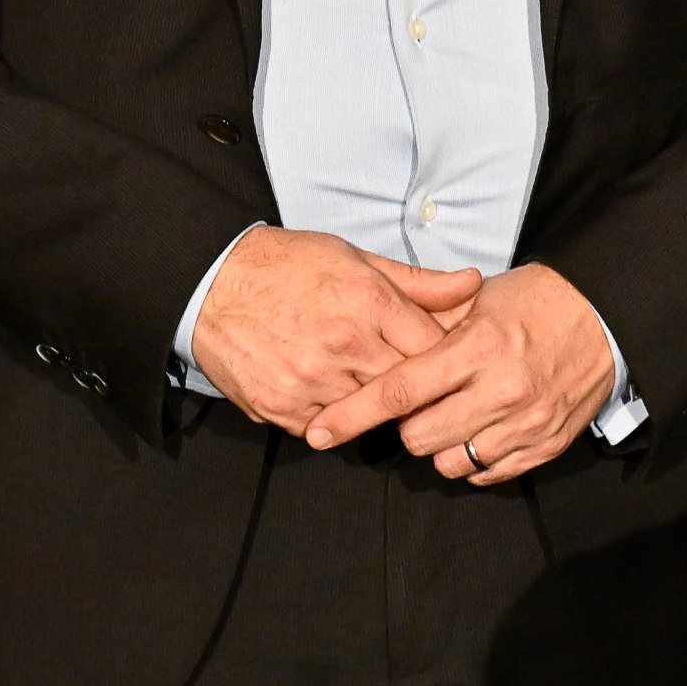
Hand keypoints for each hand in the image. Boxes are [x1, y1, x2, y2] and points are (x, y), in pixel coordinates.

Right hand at [186, 225, 479, 434]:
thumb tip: (473, 284)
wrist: (213, 282)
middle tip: (414, 378)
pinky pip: (325, 427)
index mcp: (370, 305)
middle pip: (406, 385)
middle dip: (415, 383)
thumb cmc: (290, 265)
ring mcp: (311, 381)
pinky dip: (333, 414)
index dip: (445, 354)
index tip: (446, 357)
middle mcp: (344, 347)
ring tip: (364, 379)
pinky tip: (329, 390)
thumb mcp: (358, 258)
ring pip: (368, 410)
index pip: (434, 347)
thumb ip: (419, 281)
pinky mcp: (280, 407)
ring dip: (373, 401)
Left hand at [304, 262, 620, 482]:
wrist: (608, 316)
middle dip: (407, 426)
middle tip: (421, 404)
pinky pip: (488, 474)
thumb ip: (428, 327)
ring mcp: (526, 422)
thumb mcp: (480, 300)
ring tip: (454, 417)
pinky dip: (475, 459)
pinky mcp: (546, 444)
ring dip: (441, 445)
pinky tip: (482, 430)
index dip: (353, 414)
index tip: (320, 430)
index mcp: (478, 348)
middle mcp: (501, 390)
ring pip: (451, 463)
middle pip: (419, 438)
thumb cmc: (538, 301)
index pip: (399, 391)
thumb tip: (371, 352)